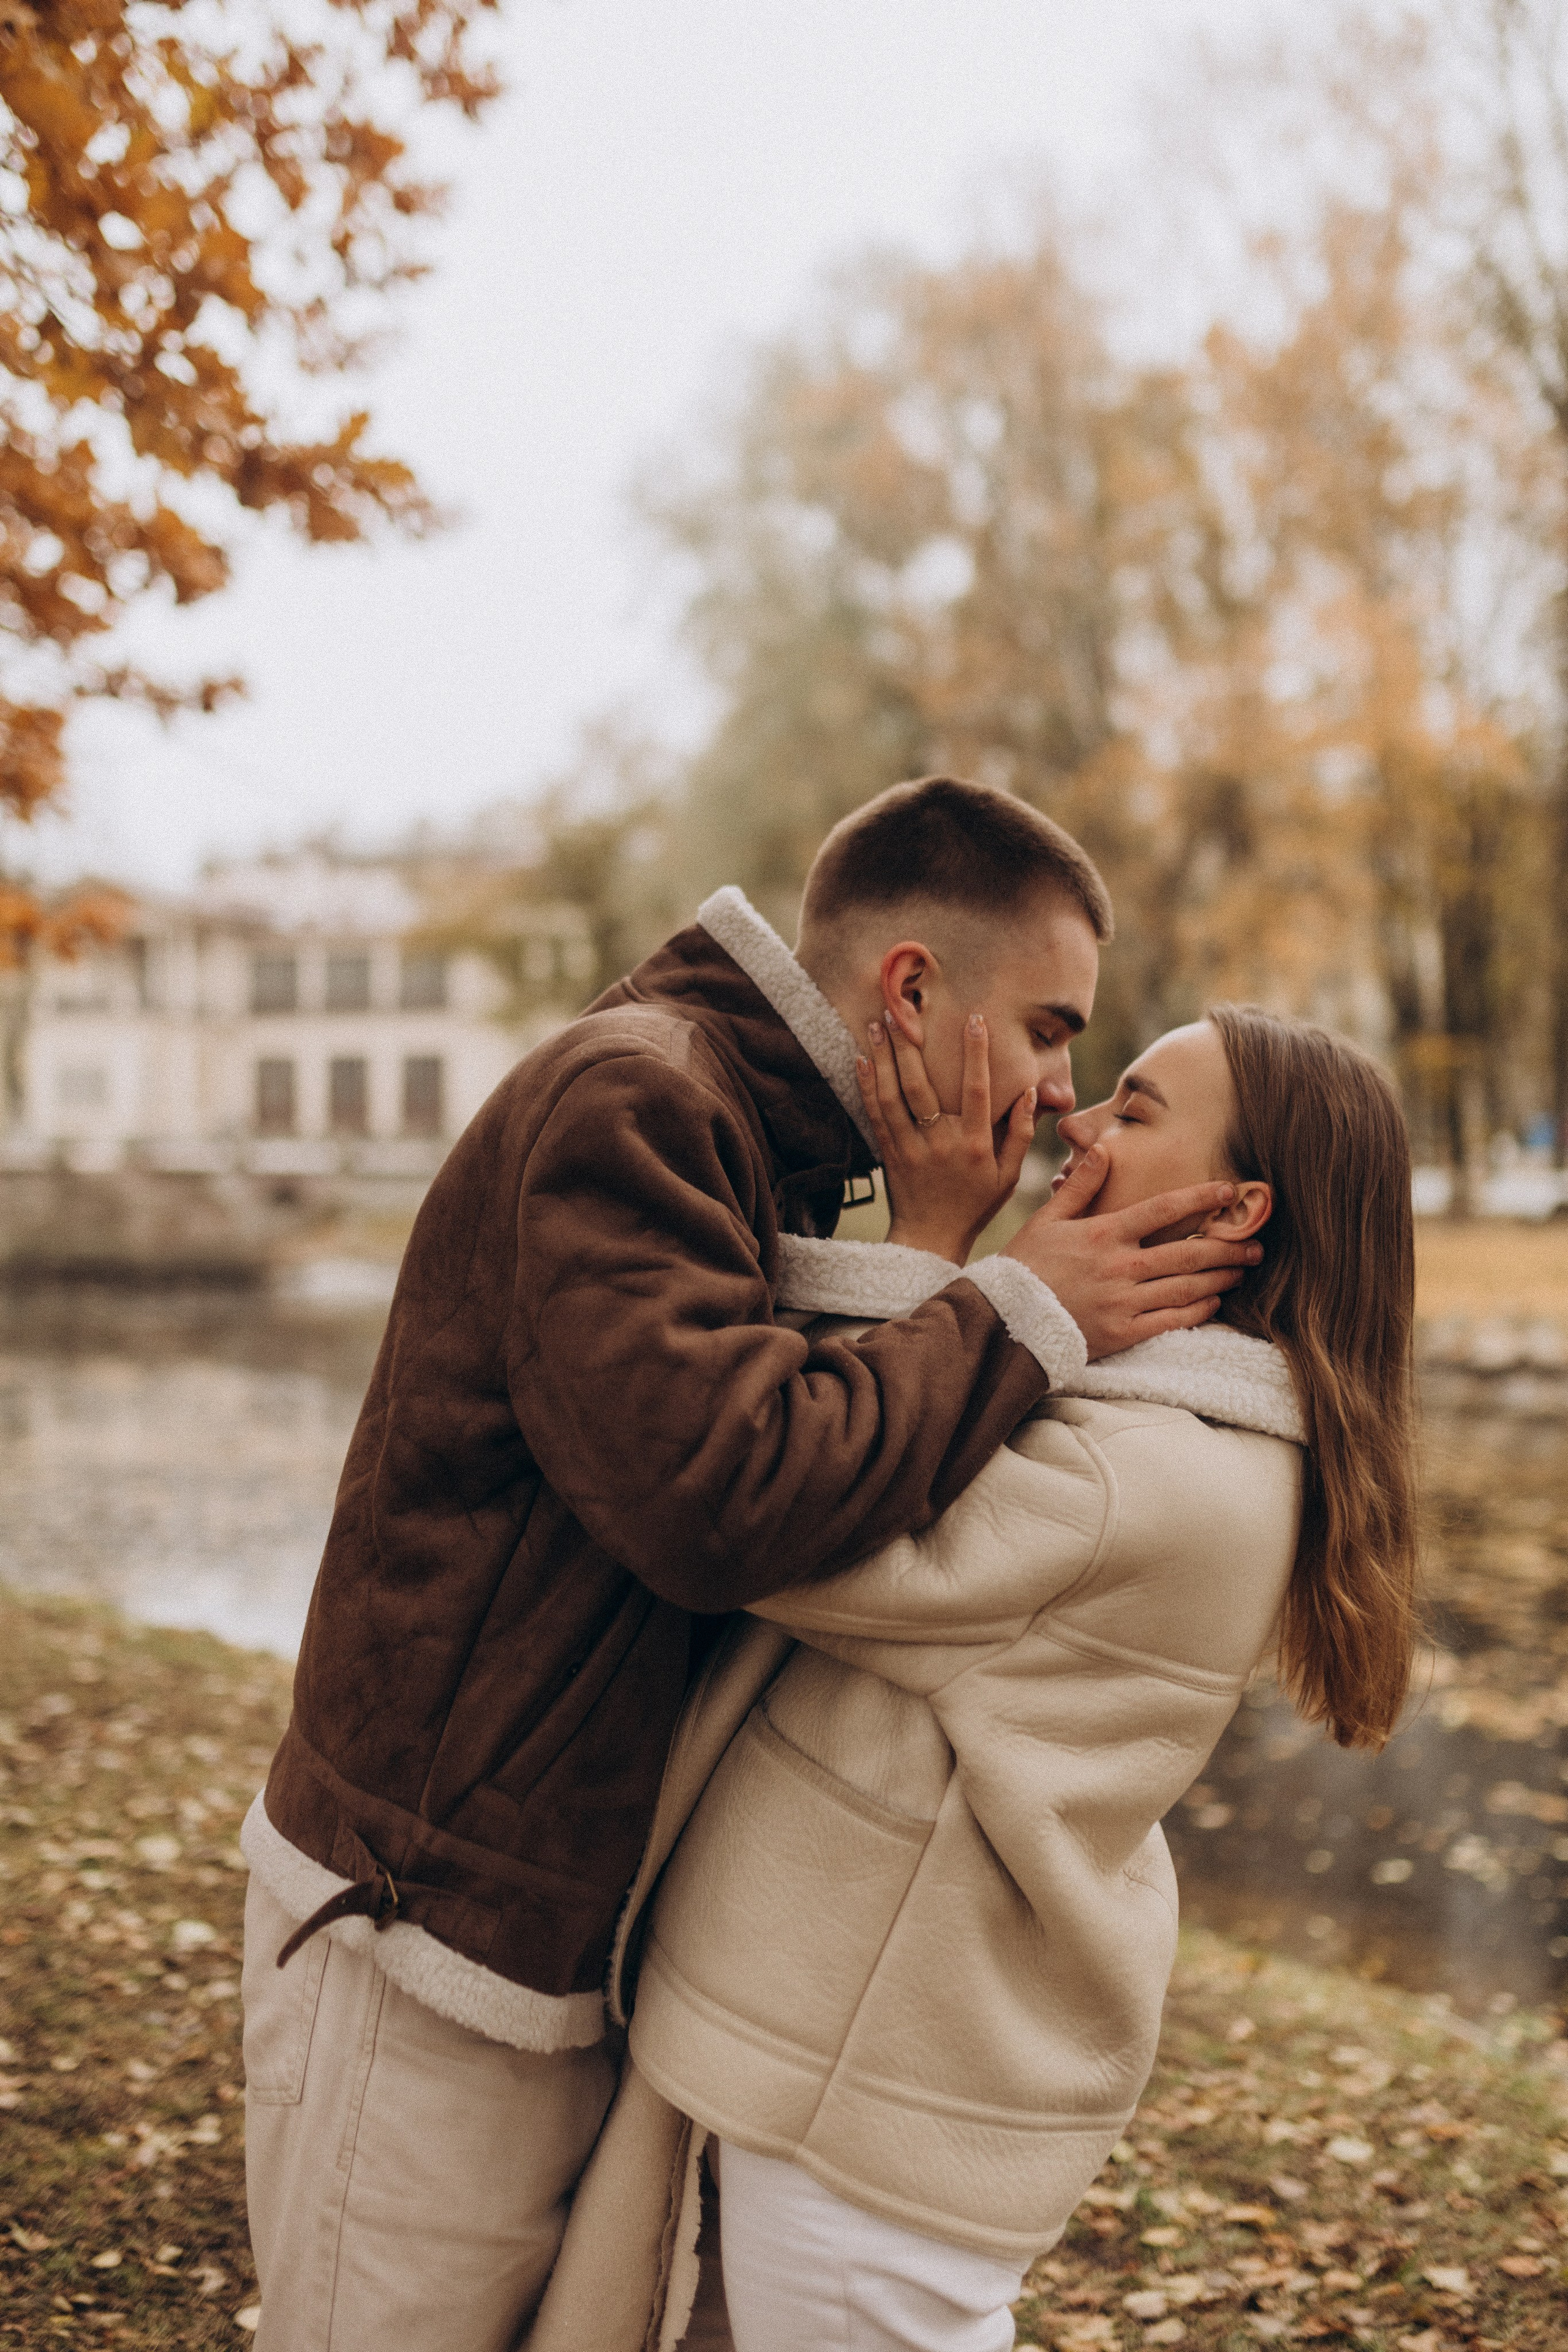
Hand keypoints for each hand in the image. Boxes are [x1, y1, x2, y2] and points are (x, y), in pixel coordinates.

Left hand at [855, 1010, 1037, 1264]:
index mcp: (975, 1146)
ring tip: (877, 1022)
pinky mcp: (889, 1154)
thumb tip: (1029, 1092)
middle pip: (922, 1087)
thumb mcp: (1008, 1176)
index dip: (976, 1055)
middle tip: (902, 1009)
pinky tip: (860, 1059)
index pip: (977, 1092)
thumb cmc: (975, 1205)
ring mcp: (910, 1149)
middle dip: (911, 1046)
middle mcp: (940, 1144)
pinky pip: (875, 1115)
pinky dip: (866, 1086)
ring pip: (893, 1096)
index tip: (974, 1019)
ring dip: (883, 1057)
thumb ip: (1021, 1133)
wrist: (931, 1239)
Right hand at [1003, 1144, 1262, 1358]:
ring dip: (1221, 1277)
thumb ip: (1080, 1186)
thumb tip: (1102, 1149)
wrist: (1005, 1320)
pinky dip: (1198, 1310)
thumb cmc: (1024, 1266)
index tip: (1230, 1190)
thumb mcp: (1046, 1219)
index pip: (1163, 1209)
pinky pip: (1172, 1321)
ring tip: (1243, 1270)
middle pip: (1188, 1252)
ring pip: (1187, 1287)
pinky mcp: (1124, 1333)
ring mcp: (1125, 1302)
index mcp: (1104, 1234)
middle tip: (1257, 1243)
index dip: (1200, 1197)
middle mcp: (1121, 1266)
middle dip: (1227, 1246)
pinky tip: (1214, 1301)